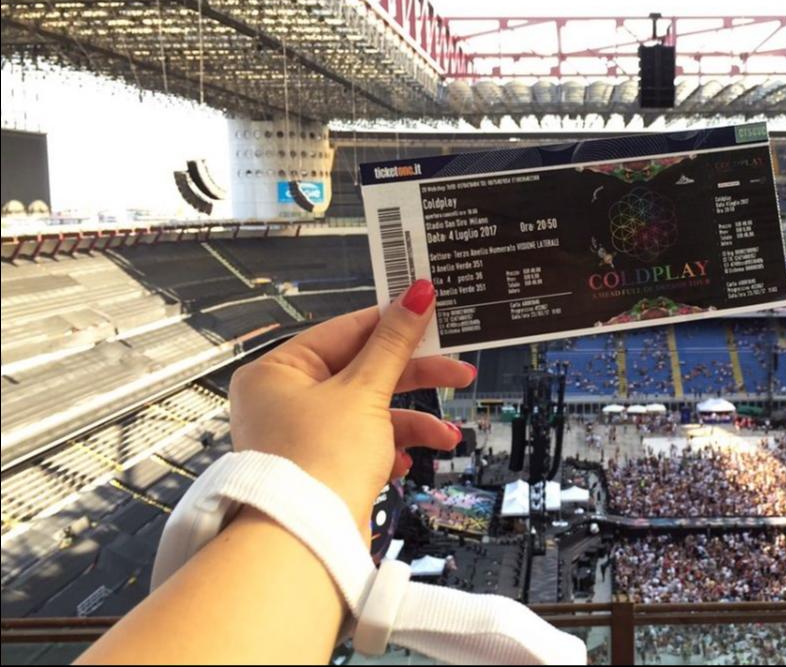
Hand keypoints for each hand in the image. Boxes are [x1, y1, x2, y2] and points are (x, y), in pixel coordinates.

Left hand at [228, 280, 475, 525]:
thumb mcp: (364, 391)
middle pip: (362, 371)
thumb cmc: (317, 462)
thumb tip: (416, 293)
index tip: (429, 313)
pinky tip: (407, 461)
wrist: (304, 541)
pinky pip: (364, 443)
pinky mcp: (323, 465)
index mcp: (279, 371)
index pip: (346, 332)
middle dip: (415, 378)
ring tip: (446, 436)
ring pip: (370, 411)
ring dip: (412, 422)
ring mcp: (303, 435)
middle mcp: (285, 400)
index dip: (392, 323)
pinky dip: (391, 448)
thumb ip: (394, 342)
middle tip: (457, 370)